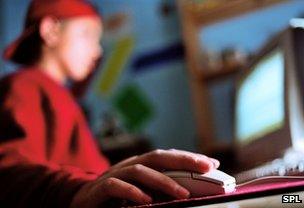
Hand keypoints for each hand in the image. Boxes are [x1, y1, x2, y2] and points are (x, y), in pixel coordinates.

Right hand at [70, 149, 219, 206]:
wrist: (81, 200)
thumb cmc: (115, 196)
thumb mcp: (140, 190)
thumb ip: (158, 187)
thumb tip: (187, 190)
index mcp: (140, 165)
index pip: (167, 156)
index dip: (189, 157)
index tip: (212, 163)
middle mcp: (129, 165)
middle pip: (157, 156)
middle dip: (183, 160)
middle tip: (206, 167)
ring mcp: (114, 174)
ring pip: (140, 170)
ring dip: (163, 181)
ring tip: (182, 193)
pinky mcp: (100, 188)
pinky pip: (116, 186)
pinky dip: (132, 192)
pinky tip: (146, 200)